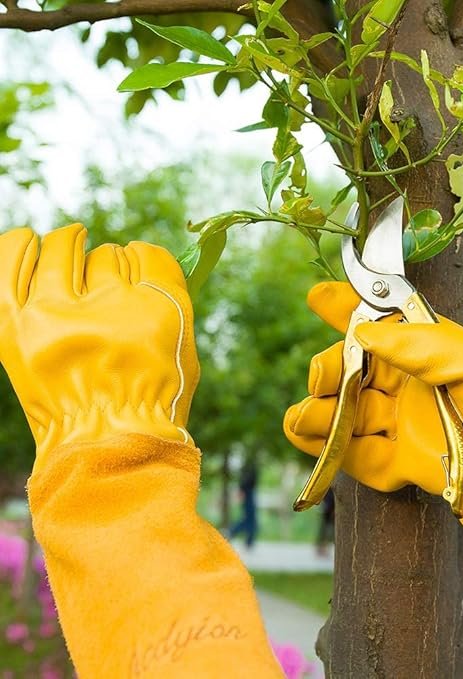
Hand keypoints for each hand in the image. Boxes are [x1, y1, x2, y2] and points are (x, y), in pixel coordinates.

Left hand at [0, 225, 198, 471]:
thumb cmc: (153, 398)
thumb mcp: (183, 347)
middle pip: (106, 256)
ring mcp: (53, 318)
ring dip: (69, 247)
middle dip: (110, 265)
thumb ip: (169, 296)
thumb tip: (142, 257)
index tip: (138, 272)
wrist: (107, 447)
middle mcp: (103, 309)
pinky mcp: (15, 329)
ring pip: (61, 250)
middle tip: (108, 285)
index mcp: (153, 313)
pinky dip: (19, 247)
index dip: (142, 261)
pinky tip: (30, 242)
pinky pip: (9, 264)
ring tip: (69, 248)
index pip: (145, 255)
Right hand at [284, 282, 462, 540]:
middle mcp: (408, 386)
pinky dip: (332, 452)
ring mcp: (402, 426)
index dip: (344, 308)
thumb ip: (415, 345)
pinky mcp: (400, 464)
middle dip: (327, 370)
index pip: (377, 323)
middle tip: (325, 379)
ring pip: (345, 415)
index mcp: (425, 353)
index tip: (316, 297)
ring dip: (318, 413)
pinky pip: (357, 456)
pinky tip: (316, 443)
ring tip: (306, 418)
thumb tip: (362, 332)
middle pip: (350, 372)